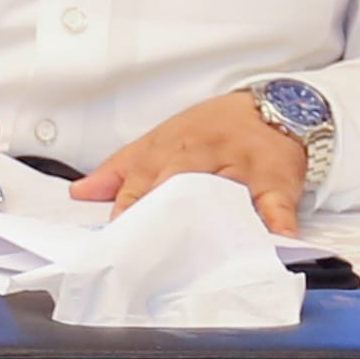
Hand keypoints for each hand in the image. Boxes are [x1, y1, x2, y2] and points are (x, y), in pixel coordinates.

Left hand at [69, 91, 306, 234]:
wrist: (274, 109)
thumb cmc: (214, 130)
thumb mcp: (164, 140)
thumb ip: (123, 168)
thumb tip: (82, 192)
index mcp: (173, 147)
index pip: (144, 173)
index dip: (127, 201)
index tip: (114, 228)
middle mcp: (204, 155)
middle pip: (179, 178)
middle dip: (160, 207)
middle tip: (146, 241)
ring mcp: (241, 168)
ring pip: (224, 190)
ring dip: (212, 217)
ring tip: (200, 249)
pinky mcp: (276, 181)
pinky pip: (277, 203)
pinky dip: (277, 223)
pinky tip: (274, 241)